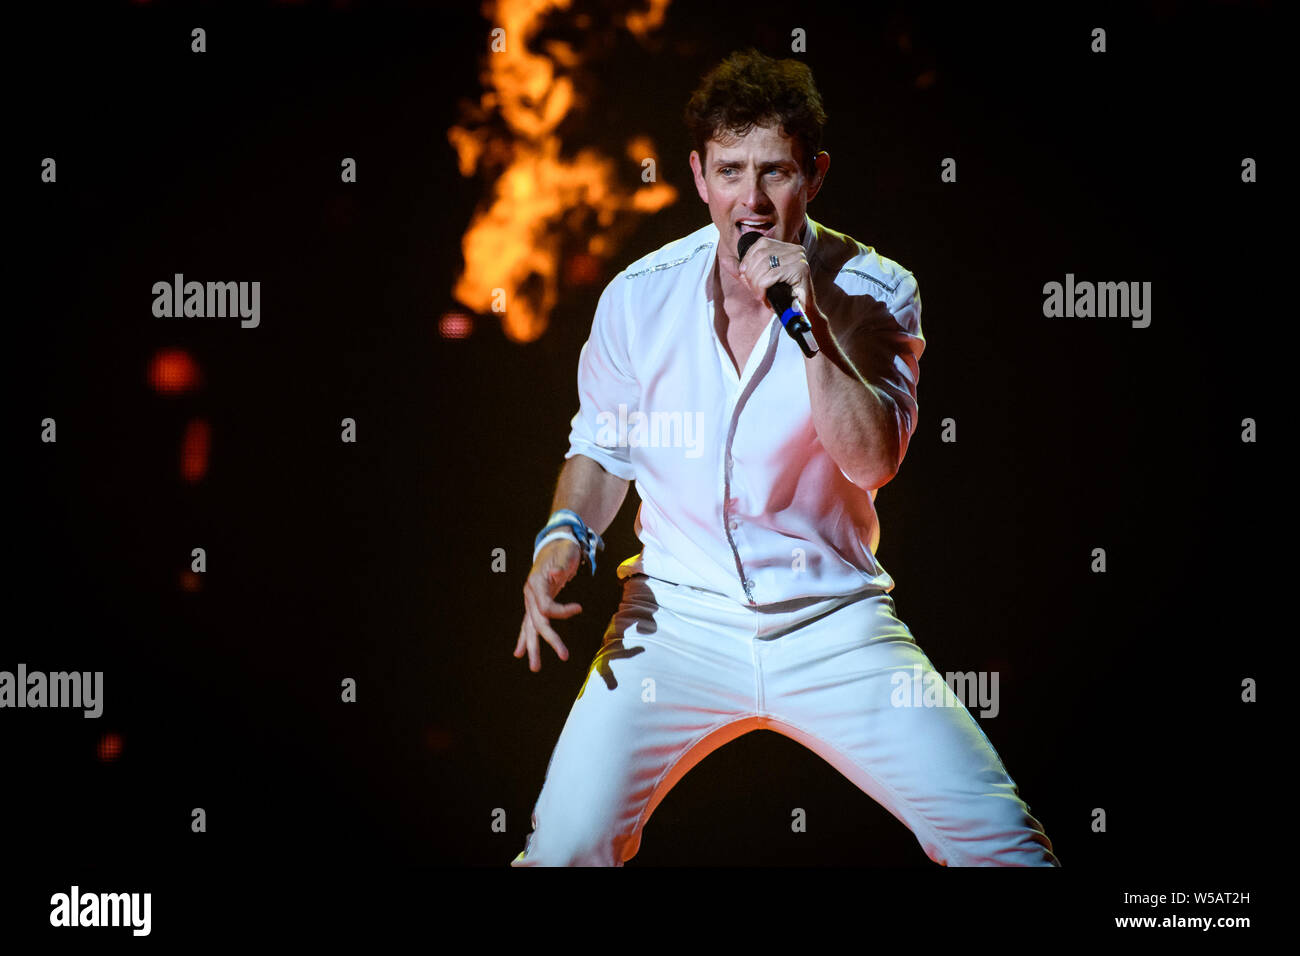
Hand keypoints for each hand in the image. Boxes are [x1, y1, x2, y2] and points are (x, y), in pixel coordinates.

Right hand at [514, 536, 582, 671]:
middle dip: (549, 640)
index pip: (546, 606)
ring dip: (532, 647)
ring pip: (530, 627)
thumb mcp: (566, 554)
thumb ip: (561, 565)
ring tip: (535, 667)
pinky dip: (525, 638)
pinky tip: (519, 653)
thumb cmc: (564, 550)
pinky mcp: (535, 604)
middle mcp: (530, 594)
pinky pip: (529, 624)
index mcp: (536, 583)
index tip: (579, 608)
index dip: (562, 611)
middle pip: (537, 622)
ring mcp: (530, 600)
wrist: (556, 544)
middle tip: (564, 655)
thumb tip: (556, 574)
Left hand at [735, 235, 825, 338]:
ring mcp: (798, 258)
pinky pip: (771, 276)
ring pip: (764, 265)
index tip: (746, 276)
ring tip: (761, 295)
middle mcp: (794, 249)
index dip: (748, 260)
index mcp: (786, 248)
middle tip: (755, 290)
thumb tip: (724, 260)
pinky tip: (765, 297)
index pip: (760, 244)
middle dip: (751, 275)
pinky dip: (762, 288)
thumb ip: (743, 271)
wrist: (801, 315)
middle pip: (760, 255)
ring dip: (756, 284)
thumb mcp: (759, 281)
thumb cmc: (782, 298)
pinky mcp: (800, 270)